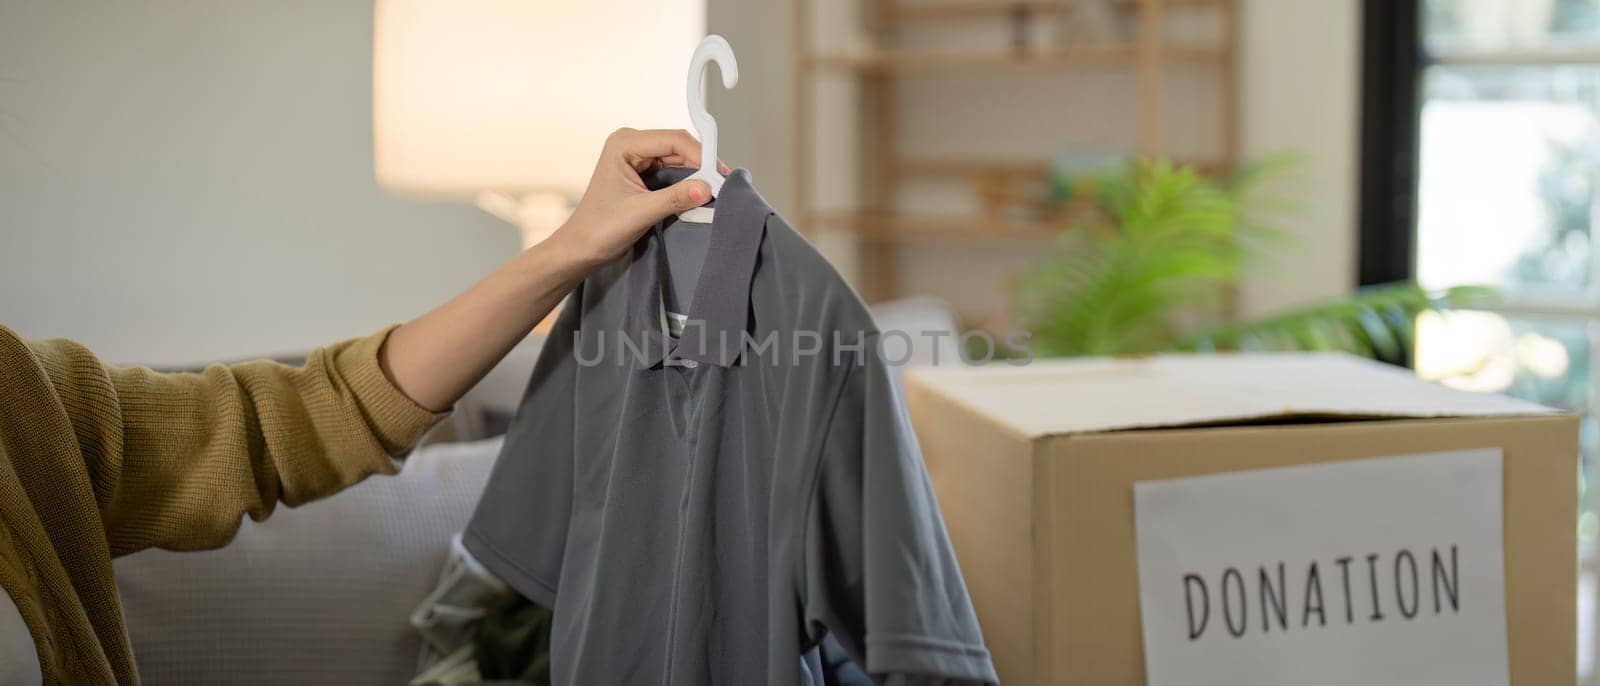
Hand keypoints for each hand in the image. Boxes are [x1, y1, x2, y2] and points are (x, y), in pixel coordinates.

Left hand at [548, 128, 726, 267]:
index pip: (673, 140)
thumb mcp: (640, 213)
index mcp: (624, 144)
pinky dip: (688, 184)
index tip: (720, 176)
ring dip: (697, 175)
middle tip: (722, 186)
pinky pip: (674, 172)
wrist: (582, 248)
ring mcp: (638, 158)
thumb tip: (707, 188)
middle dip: (702, 166)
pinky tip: (700, 195)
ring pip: (680, 160)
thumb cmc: (599, 229)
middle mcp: (632, 144)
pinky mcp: (644, 173)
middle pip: (679, 147)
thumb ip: (675, 198)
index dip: (701, 155)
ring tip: (714, 193)